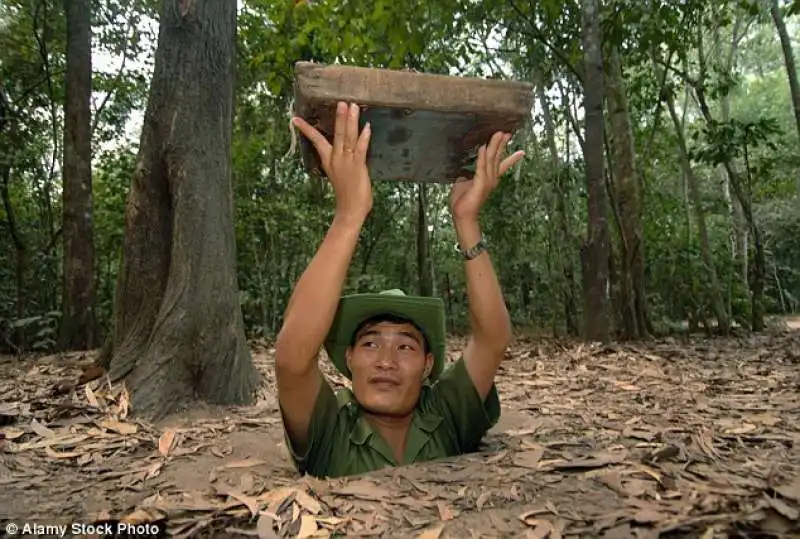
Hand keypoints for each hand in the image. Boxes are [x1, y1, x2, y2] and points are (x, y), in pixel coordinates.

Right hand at [292, 102, 372, 220]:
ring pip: (347, 138)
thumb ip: (344, 161)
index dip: (306, 129)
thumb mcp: (341, 174)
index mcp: (329, 161)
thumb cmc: (347, 195)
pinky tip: (367, 127)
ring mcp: (346, 162)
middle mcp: (336, 159)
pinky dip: (364, 138)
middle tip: (340, 102)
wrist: (350, 210)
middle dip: (338, 117)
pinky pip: (360, 149)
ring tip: (352, 106)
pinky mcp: (358, 166)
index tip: (295, 118)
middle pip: (335, 134)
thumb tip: (348, 150)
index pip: (316, 141)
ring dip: (350, 121)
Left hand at [449, 131, 524, 221]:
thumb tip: (463, 176)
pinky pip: (481, 167)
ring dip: (494, 146)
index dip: (508, 154)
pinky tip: (483, 146)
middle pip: (497, 158)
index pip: (500, 164)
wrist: (463, 215)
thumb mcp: (463, 186)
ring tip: (499, 134)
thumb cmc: (462, 202)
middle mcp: (490, 179)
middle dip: (501, 144)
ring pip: (491, 159)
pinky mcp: (480, 183)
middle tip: (507, 133)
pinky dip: (482, 156)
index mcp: (488, 178)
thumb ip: (466, 178)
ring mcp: (486, 181)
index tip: (516, 148)